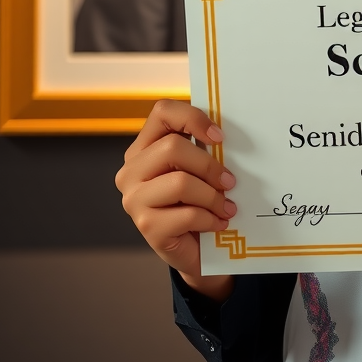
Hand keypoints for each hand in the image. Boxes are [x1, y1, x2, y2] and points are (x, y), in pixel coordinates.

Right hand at [115, 100, 236, 300]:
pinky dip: (210, 219)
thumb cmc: (198, 201)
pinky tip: (218, 223)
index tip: (220, 137)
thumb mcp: (199, 168)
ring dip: (212, 196)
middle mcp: (131, 171)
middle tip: (230, 181)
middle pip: (172, 148)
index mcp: (144, 147)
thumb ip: (204, 147)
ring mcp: (134, 200)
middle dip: (209, 165)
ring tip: (226, 206)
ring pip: (180, 182)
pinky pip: (187, 215)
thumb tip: (228, 135)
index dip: (193, 117)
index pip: (162, 112)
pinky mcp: (146, 227)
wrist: (195, 249)